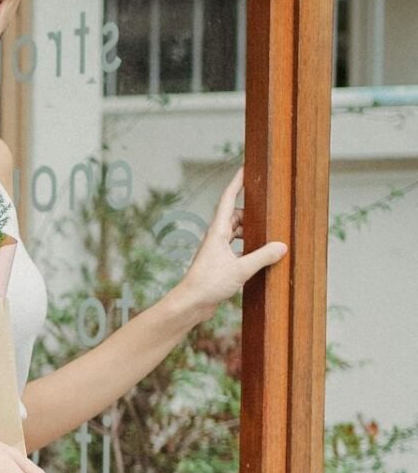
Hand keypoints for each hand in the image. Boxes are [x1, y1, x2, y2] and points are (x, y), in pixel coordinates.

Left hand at [172, 167, 288, 322]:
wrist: (190, 304)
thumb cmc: (208, 284)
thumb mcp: (240, 268)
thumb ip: (262, 256)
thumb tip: (282, 246)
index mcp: (218, 231)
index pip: (228, 199)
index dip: (237, 183)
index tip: (244, 168)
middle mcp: (216, 238)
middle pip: (235, 216)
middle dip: (251, 212)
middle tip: (269, 209)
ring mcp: (217, 251)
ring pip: (236, 233)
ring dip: (250, 231)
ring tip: (269, 233)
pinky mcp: (219, 263)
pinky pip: (237, 248)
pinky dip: (248, 247)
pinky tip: (259, 254)